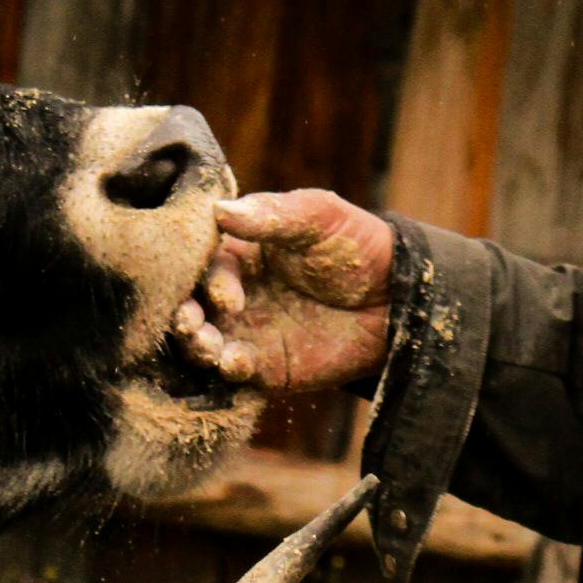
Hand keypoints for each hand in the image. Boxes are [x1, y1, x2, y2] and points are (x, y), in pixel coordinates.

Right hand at [172, 187, 393, 394]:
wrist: (398, 299)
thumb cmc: (356, 245)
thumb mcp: (318, 216)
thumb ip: (272, 214)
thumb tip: (219, 210)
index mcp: (239, 252)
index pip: (203, 263)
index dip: (204, 278)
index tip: (224, 293)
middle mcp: (233, 292)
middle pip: (191, 304)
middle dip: (184, 315)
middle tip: (191, 323)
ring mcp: (246, 330)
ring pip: (203, 341)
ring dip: (197, 345)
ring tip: (208, 346)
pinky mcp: (264, 366)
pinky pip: (233, 372)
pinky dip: (227, 369)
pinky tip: (237, 363)